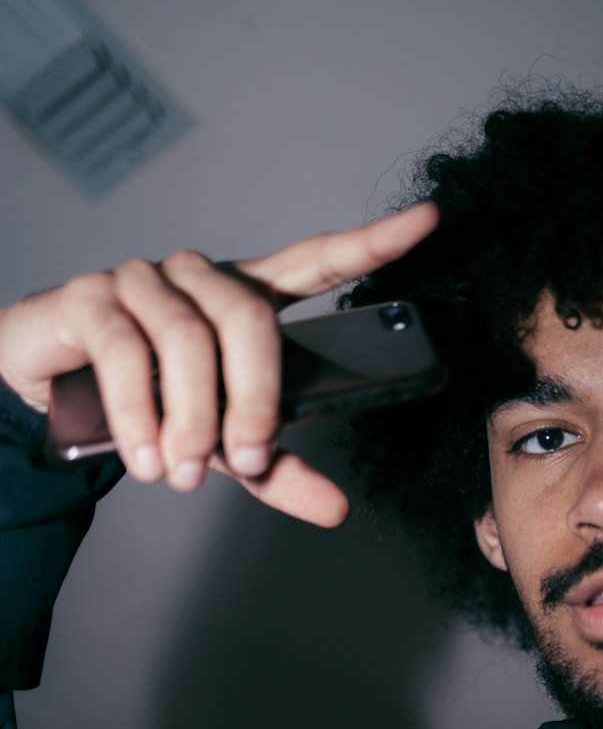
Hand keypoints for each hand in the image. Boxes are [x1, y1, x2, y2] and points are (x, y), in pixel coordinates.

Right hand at [0, 203, 437, 523]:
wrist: (47, 394)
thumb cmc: (146, 403)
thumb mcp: (219, 443)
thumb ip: (272, 466)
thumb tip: (334, 507)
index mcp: (242, 297)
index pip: (314, 260)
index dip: (368, 242)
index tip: (428, 221)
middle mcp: (197, 276)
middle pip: (250, 317)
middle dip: (255, 398)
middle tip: (246, 457)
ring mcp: (142, 279)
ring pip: (188, 338)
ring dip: (193, 418)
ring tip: (182, 471)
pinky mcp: (90, 297)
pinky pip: (126, 350)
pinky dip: (141, 413)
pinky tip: (148, 455)